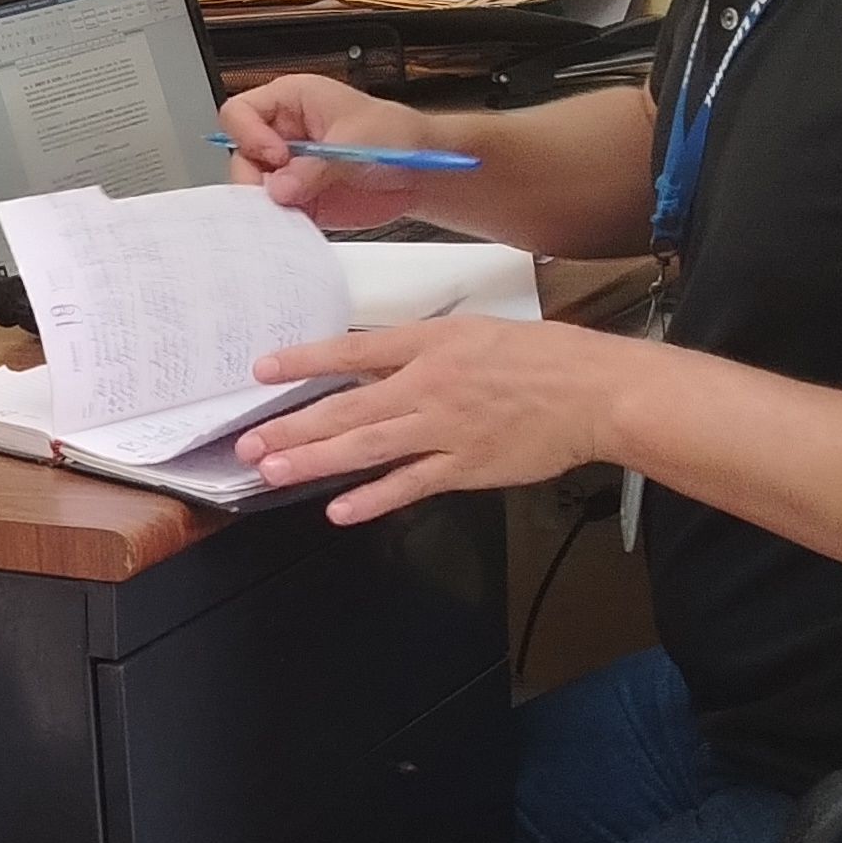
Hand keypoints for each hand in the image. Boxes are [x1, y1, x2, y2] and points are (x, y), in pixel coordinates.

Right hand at [213, 72, 450, 228]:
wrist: (419, 172)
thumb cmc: (395, 136)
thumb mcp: (358, 140)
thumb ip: (316, 165)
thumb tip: (280, 188)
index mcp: (290, 101)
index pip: (240, 112)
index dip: (250, 135)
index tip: (277, 156)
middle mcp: (281, 134)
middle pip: (240, 155)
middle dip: (255, 178)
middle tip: (280, 194)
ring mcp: (286, 169)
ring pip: (252, 188)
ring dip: (267, 204)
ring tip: (295, 209)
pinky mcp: (296, 199)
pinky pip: (273, 213)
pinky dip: (280, 223)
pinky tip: (299, 223)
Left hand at [240, 312, 640, 522]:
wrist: (594, 391)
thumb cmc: (543, 358)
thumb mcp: (475, 333)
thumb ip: (422, 350)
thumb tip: (374, 363)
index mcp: (431, 344)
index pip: (354, 350)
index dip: (305, 360)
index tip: (262, 369)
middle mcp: (429, 385)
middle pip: (346, 407)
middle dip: (292, 426)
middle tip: (247, 442)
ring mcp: (444, 429)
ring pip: (366, 446)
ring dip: (315, 461)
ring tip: (272, 471)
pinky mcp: (464, 466)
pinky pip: (409, 484)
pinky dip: (373, 498)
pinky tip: (338, 509)